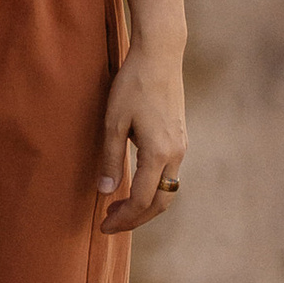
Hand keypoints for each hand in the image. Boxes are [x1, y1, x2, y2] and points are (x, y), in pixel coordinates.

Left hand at [98, 46, 185, 230]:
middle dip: (136, 219)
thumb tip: (105, 191)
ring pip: (168, 189)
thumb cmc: (132, 85)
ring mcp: (181, 146)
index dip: (123, 218)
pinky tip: (134, 183)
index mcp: (159, 153)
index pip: (142, 200)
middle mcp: (176, 154)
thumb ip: (110, 158)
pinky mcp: (180, 138)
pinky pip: (169, 174)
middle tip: (109, 223)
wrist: (160, 56)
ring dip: (145, 204)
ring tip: (119, 207)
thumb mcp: (113, 122)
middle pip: (160, 202)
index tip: (103, 226)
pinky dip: (153, 187)